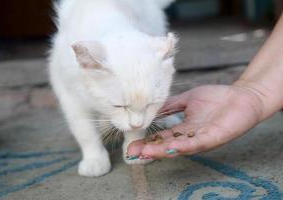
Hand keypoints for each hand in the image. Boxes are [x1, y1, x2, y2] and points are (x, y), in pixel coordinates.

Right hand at [127, 84, 265, 158]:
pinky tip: (171, 147)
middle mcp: (190, 137)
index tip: (131, 145)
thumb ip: (170, 104)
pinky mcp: (214, 137)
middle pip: (167, 145)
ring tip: (146, 153)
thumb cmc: (216, 98)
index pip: (161, 137)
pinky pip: (197, 143)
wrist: (242, 96)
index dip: (147, 141)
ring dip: (162, 151)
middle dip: (149, 150)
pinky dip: (184, 146)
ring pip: (180, 147)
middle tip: (132, 153)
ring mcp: (202, 138)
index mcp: (183, 128)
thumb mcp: (187, 99)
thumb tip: (150, 106)